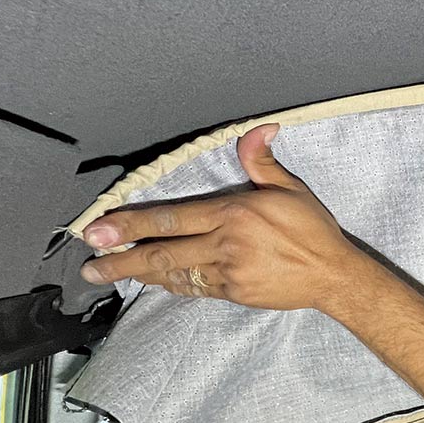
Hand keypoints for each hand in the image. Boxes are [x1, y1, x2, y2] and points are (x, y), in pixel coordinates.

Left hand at [79, 123, 355, 310]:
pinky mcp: (235, 293)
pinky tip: (155, 282)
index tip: (98, 230)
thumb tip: (258, 129)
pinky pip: (195, 289)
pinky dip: (172, 285)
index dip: (130, 225)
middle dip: (121, 260)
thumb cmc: (312, 231)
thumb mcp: (289, 189)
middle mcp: (224, 245)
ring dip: (138, 275)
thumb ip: (261, 161)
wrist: (334, 275)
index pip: (170, 219)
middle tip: (89, 265)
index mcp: (232, 214)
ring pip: (173, 274)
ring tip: (108, 276)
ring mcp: (228, 273)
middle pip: (161, 254)